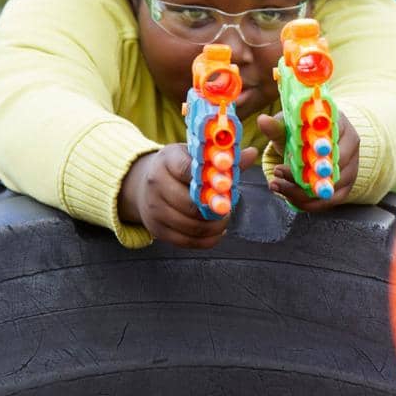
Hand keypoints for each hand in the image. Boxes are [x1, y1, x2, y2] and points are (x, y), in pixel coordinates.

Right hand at [118, 143, 260, 247]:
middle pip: (189, 203)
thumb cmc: (177, 168)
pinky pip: (187, 241)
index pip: (187, 169)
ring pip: (191, 225)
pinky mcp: (157, 230)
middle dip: (215, 208)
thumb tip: (253, 153)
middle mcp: (156, 184)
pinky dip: (207, 239)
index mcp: (167, 160)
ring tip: (224, 219)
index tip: (227, 186)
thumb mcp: (194, 156)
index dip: (209, 180)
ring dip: (214, 226)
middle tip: (228, 207)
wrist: (142, 185)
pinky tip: (217, 232)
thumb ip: (222, 159)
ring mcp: (154, 209)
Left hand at [257, 111, 359, 211]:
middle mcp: (351, 145)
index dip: (315, 149)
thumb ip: (276, 126)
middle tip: (277, 172)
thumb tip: (262, 120)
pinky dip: (308, 202)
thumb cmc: (302, 133)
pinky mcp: (346, 186)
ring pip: (330, 187)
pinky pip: (329, 201)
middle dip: (303, 174)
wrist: (314, 145)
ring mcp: (351, 167)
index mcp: (339, 124)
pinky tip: (289, 197)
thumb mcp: (288, 127)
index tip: (297, 155)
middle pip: (332, 165)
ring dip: (301, 191)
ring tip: (277, 185)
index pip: (332, 138)